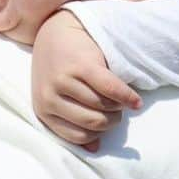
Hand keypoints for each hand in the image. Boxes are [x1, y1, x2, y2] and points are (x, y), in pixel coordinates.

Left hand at [31, 11, 140, 151]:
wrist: (56, 30)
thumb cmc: (60, 69)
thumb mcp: (58, 97)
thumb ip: (72, 122)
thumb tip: (95, 148)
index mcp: (43, 109)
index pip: (78, 136)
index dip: (98, 134)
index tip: (106, 125)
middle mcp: (49, 96)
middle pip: (93, 122)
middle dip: (112, 121)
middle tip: (117, 113)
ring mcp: (63, 80)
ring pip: (103, 106)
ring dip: (118, 106)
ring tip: (120, 100)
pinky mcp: (81, 65)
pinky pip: (111, 89)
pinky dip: (127, 97)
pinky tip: (135, 101)